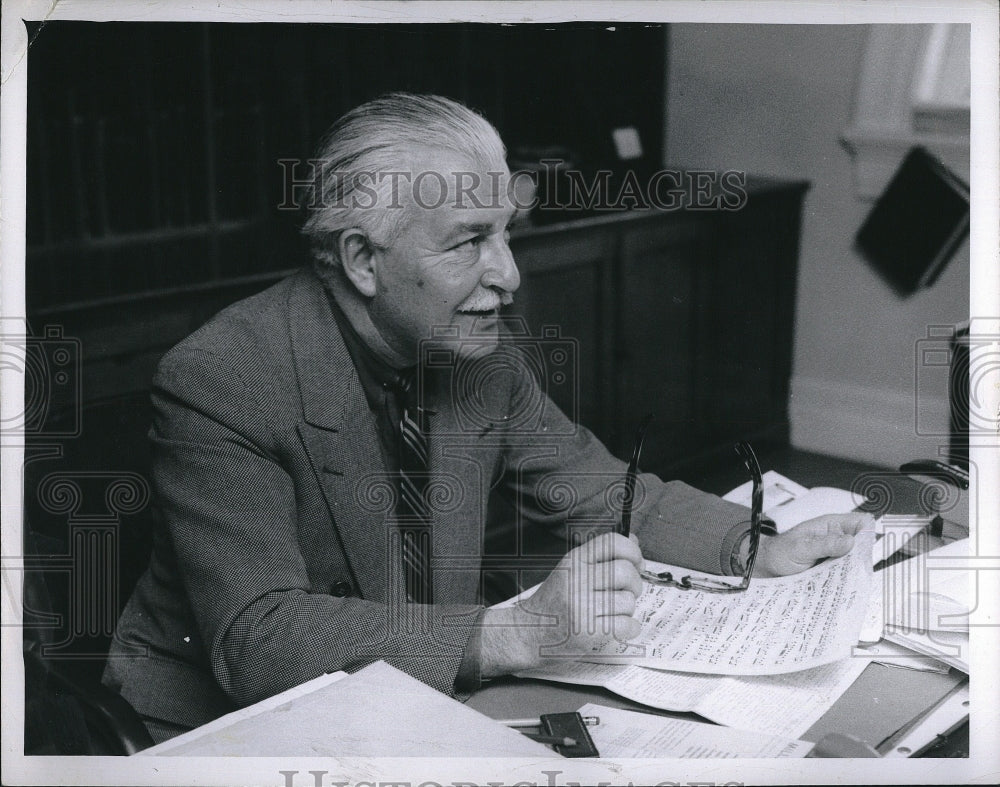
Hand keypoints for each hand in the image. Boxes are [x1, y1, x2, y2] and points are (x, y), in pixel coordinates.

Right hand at [479, 533, 643, 675]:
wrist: (526, 633)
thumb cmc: (553, 602)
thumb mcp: (570, 571)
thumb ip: (600, 556)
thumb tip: (635, 541)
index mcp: (573, 560)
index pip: (613, 542)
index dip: (633, 551)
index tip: (636, 563)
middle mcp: (576, 579)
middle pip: (626, 572)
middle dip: (635, 584)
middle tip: (626, 592)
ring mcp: (581, 606)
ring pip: (628, 601)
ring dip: (628, 609)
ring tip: (612, 612)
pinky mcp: (587, 632)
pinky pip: (627, 625)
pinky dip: (630, 628)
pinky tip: (619, 627)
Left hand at [752, 512, 874, 576]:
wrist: (767, 567)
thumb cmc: (780, 551)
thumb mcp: (801, 547)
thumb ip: (824, 544)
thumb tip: (850, 542)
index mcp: (832, 525)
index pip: (861, 522)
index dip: (867, 533)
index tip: (861, 550)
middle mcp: (837, 539)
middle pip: (864, 545)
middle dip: (862, 558)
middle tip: (849, 570)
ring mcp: (837, 555)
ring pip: (857, 562)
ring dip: (853, 572)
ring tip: (841, 581)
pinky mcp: (834, 570)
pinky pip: (847, 575)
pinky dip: (846, 581)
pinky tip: (838, 588)